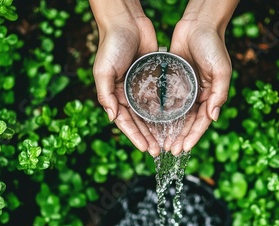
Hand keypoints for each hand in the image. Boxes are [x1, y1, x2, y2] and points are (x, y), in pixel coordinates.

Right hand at [92, 16, 160, 156]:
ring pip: (150, 113)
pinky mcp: (153, 77)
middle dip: (148, 137)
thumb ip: (105, 94)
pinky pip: (160, 97)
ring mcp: (141, 87)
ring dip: (158, 128)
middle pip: (139, 121)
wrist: (126, 21)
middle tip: (159, 151)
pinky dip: (166, 110)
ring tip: (168, 141)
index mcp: (114, 94)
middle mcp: (127, 93)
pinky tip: (175, 120)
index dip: (135, 136)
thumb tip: (111, 117)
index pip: (125, 121)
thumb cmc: (111, 45)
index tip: (146, 149)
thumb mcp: (103, 70)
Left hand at [168, 19, 231, 154]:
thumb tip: (214, 117)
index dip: (193, 136)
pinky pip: (167, 100)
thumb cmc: (213, 45)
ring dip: (170, 129)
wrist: (198, 24)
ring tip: (160, 142)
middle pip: (188, 122)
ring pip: (177, 115)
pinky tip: (152, 122)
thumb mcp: (221, 70)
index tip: (184, 148)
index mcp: (211, 95)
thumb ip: (219, 93)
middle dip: (180, 137)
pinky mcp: (173, 81)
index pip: (202, 121)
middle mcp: (198, 95)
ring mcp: (185, 89)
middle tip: (169, 150)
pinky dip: (162, 112)